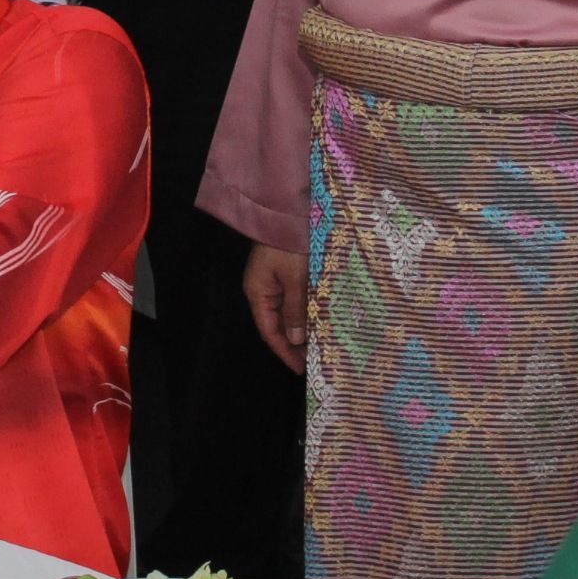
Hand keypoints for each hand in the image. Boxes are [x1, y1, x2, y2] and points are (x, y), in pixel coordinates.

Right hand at [243, 244, 309, 372]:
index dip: (284, 352)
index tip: (300, 370)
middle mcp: (263, 288)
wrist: (291, 208)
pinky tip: (318, 320)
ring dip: (301, 328)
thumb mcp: (295, 278)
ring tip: (319, 345)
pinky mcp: (287, 271)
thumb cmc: (290, 243)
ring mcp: (274, 279)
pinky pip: (294, 299)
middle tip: (314, 362)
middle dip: (294, 343)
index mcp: (258, 292)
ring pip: (287, 312)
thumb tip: (296, 339)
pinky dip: (305, 312)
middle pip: (277, 324)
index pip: (270, 331)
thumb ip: (296, 309)